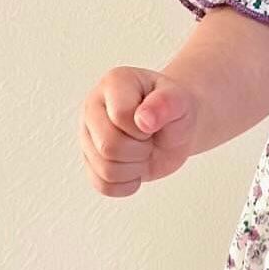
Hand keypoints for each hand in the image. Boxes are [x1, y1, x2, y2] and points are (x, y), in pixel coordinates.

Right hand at [79, 65, 200, 195]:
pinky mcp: (90, 161)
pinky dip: (127, 184)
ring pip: (105, 170)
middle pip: (107, 146)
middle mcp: (93, 106)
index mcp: (114, 83)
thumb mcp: (180, 100)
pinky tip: (136, 167)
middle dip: (140, 150)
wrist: (174, 126)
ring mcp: (88, 135)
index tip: (154, 122)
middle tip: (150, 139)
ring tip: (143, 150)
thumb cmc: (174, 109)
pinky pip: (103, 186)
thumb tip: (144, 120)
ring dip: (135, 168)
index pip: (120, 116)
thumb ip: (166, 103)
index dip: (143, 128)